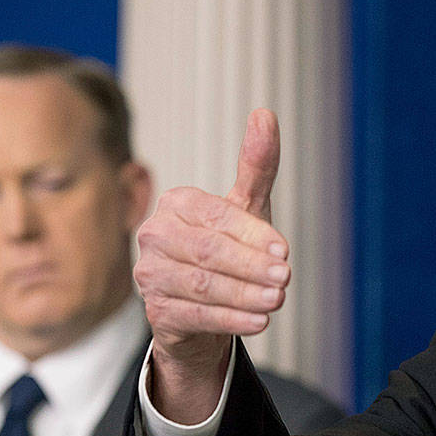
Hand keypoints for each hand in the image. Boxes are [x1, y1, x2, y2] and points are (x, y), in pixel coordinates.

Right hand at [134, 109, 290, 422]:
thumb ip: (256, 165)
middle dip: (251, 267)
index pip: (217, 217)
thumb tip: (265, 113)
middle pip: (208, 252)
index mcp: (176, 203)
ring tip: (277, 301)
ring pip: (203, 286)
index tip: (285, 252)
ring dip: (245, 295)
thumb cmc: (228, 249)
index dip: (253, 235)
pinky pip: (196, 315)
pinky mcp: (156, 312)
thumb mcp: (246, 208)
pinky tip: (259, 322)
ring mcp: (150, 275)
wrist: (204, 307)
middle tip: (285, 279)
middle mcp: (155, 235)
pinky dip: (231, 320)